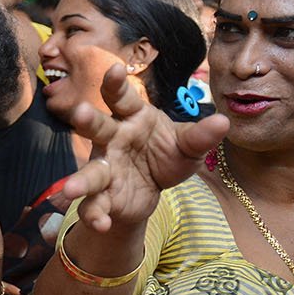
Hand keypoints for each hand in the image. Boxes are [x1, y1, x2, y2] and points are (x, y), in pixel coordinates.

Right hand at [63, 64, 227, 235]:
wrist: (154, 189)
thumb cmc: (167, 155)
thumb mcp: (188, 147)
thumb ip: (200, 136)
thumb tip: (223, 122)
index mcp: (132, 119)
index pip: (121, 98)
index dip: (115, 84)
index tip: (115, 69)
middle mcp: (112, 140)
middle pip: (98, 128)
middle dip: (88, 120)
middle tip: (80, 113)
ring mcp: (105, 169)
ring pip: (91, 172)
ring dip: (80, 180)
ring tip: (70, 189)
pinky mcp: (103, 196)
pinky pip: (94, 205)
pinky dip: (95, 215)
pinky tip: (102, 224)